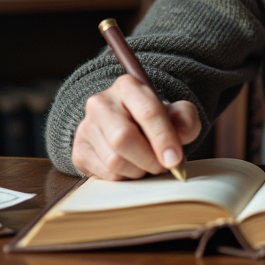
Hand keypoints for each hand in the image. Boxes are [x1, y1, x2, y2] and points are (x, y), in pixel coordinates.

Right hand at [72, 74, 201, 179]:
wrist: (127, 124)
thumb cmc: (153, 119)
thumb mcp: (176, 113)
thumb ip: (185, 120)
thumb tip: (178, 139)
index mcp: (128, 86)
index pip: (147, 112)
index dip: (163, 138)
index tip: (175, 159)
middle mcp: (101, 103)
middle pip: (123, 138)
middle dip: (149, 159)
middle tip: (162, 165)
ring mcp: (87, 127)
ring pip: (114, 161)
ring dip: (138, 171)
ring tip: (146, 163)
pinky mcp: (79, 151)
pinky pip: (105, 175)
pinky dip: (124, 178)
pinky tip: (130, 166)